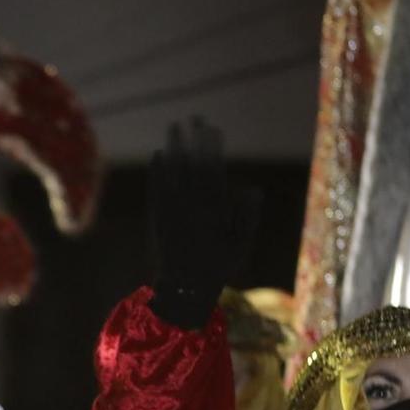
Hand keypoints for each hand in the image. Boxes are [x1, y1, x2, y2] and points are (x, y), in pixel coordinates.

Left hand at [147, 116, 258, 330]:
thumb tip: (252, 189)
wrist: (184, 291)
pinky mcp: (157, 220)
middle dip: (193, 141)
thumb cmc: (217, 268)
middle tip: (193, 118)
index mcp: (214, 213)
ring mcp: (172, 213)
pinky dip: (157, 173)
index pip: (213, 173)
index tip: (213, 130)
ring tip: (174, 127)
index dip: (212, 150)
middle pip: (192, 167)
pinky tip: (157, 155)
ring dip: (174, 148)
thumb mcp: (240, 246)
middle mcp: (192, 209)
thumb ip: (246, 217)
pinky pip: (156, 191)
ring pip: (173, 175)